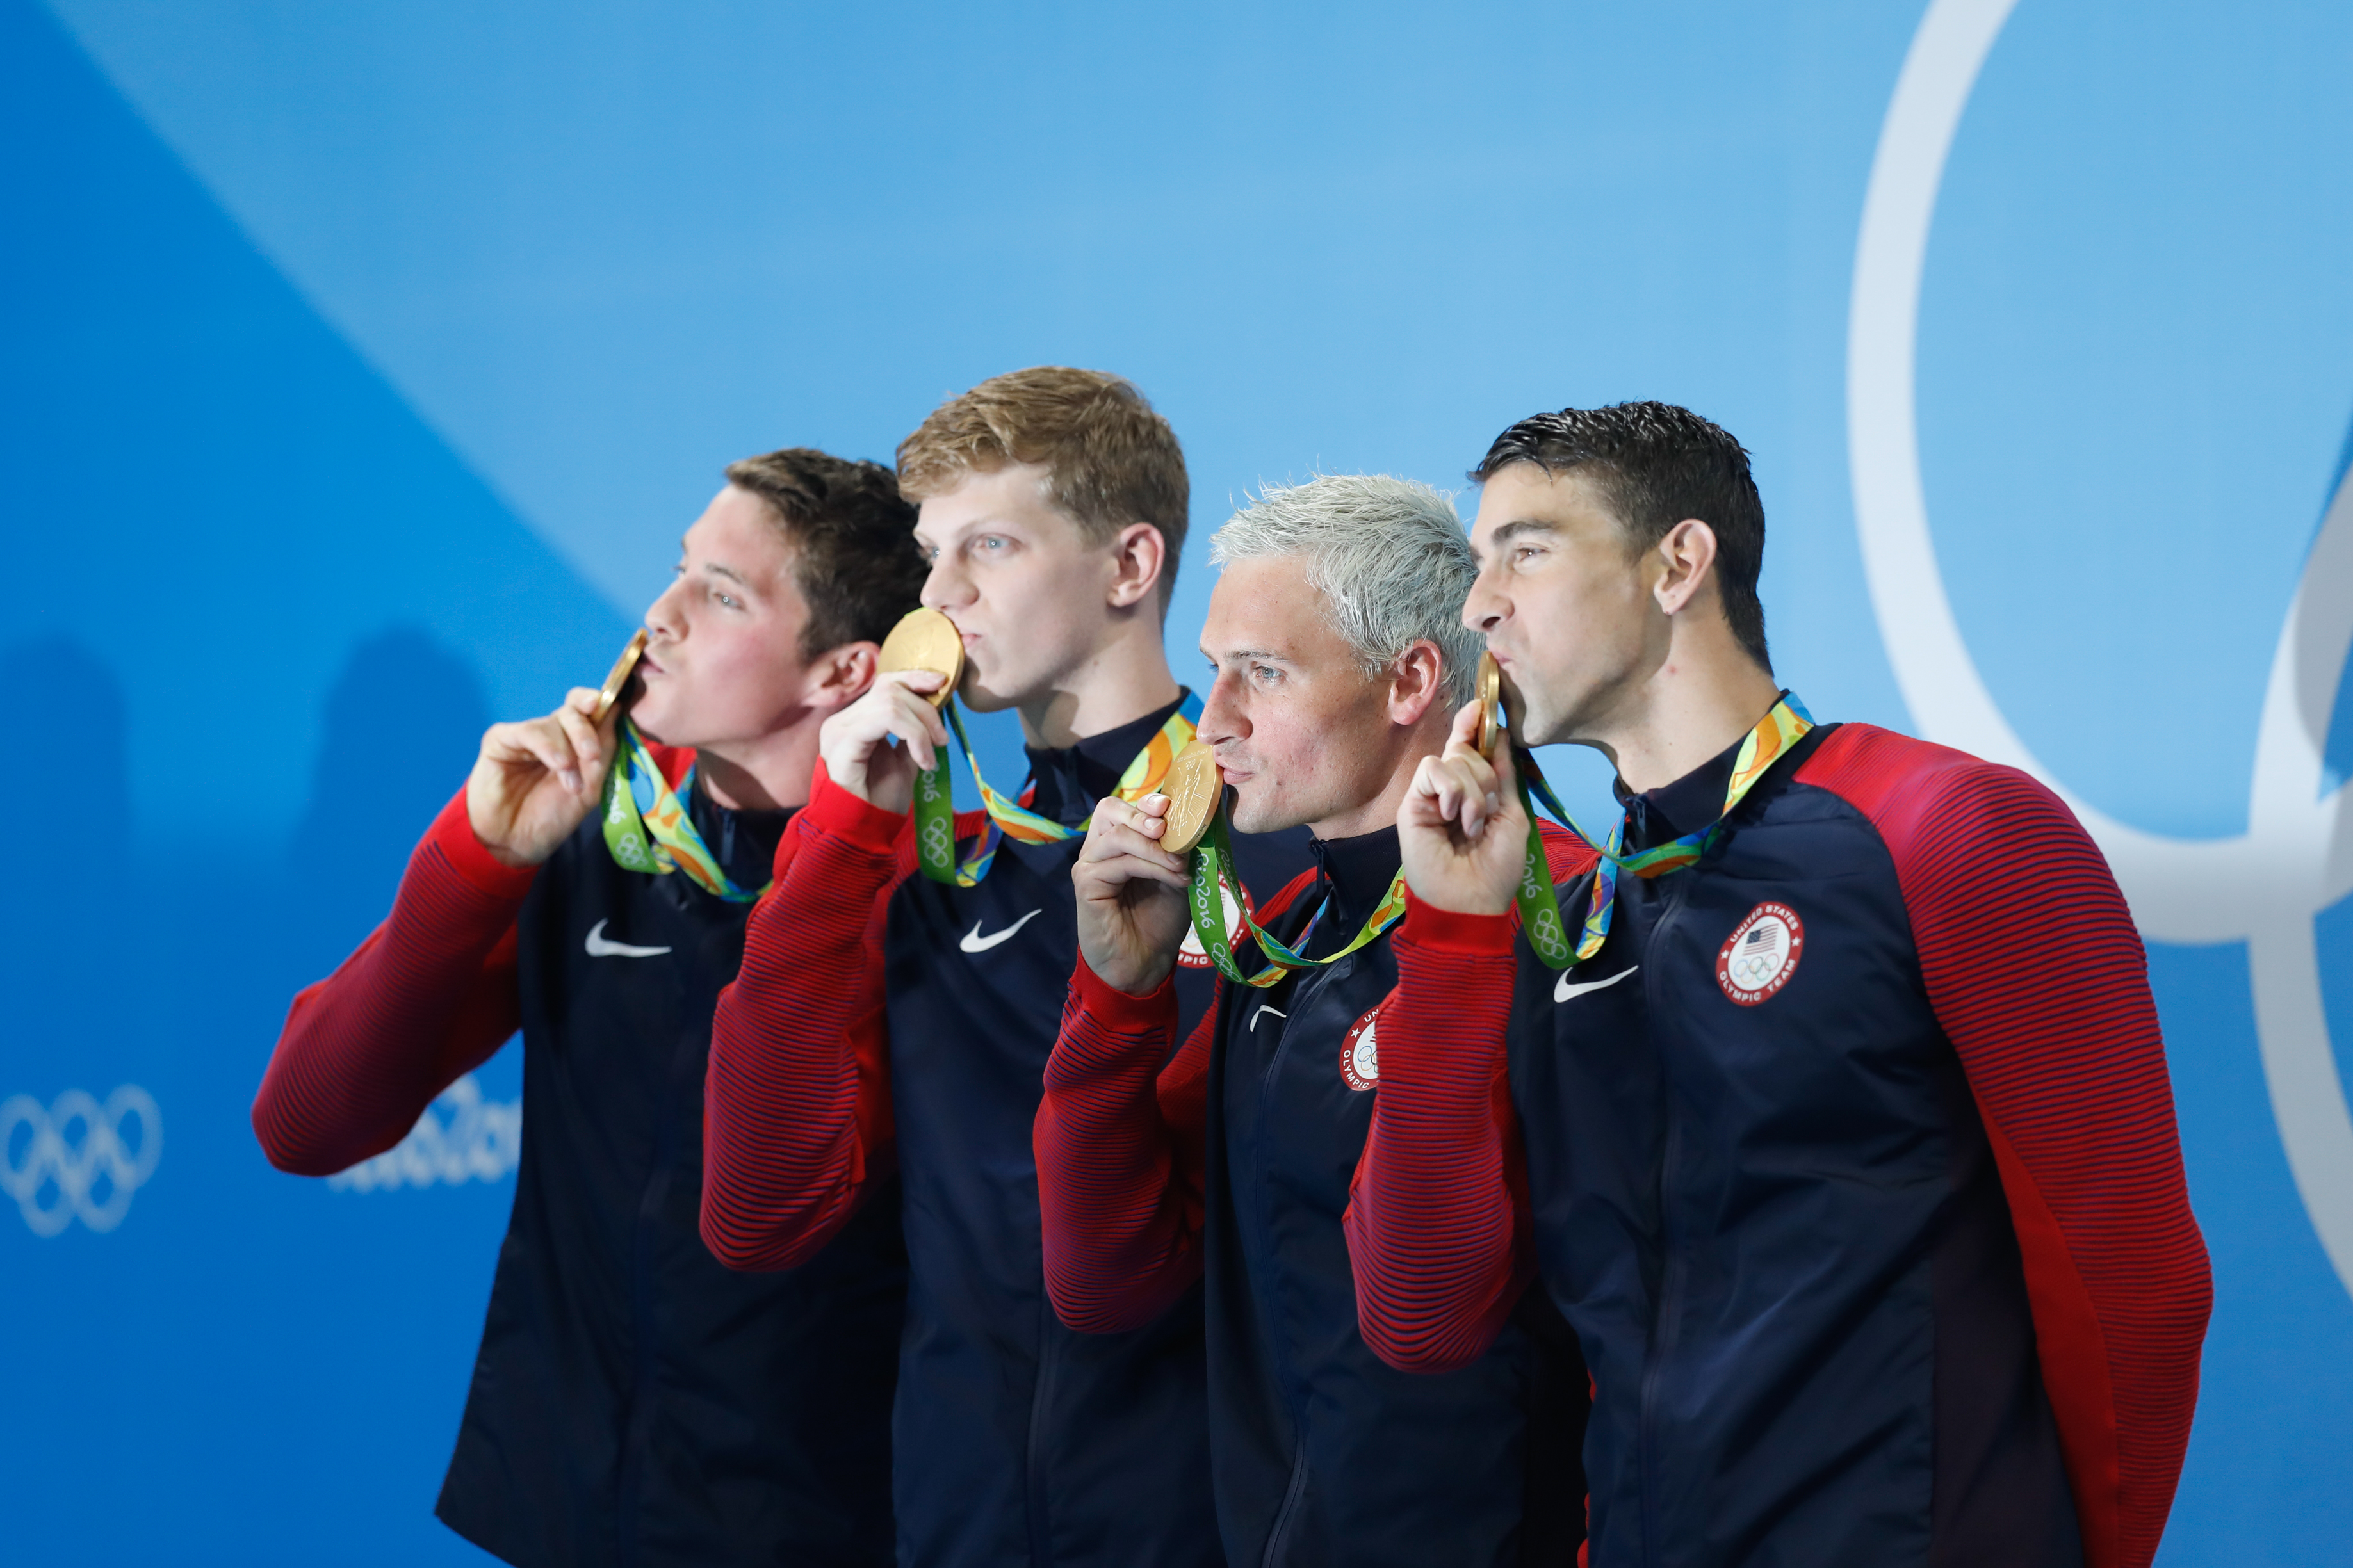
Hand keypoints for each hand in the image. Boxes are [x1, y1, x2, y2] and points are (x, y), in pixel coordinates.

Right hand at [467, 688, 622, 867]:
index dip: (603, 702)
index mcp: (574, 741)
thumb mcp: (590, 786)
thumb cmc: (553, 816)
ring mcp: (526, 735)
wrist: (516, 842)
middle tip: (592, 756)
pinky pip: (529, 731)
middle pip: (574, 711)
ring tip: (571, 783)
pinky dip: (549, 747)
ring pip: (554, 722)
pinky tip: (558, 765)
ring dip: (568, 753)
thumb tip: (617, 709)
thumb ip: (605, 750)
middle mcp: (552, 733)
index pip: (590, 709)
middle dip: (587, 731)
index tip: (616, 704)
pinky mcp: (500, 739)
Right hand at [817, 670, 950, 814]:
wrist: (862, 832)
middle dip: (925, 709)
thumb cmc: (879, 800)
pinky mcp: (843, 741)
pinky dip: (913, 736)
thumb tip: (935, 706)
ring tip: (931, 755)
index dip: (914, 678)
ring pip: (890, 702)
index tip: (943, 685)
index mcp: (855, 721)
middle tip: (942, 739)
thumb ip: (913, 732)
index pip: (885, 683)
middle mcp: (842, 720)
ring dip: (921, 727)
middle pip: (890, 688)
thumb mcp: (904, 759)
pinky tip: (922, 761)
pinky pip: (886, 719)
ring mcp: (839, 729)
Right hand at [1072, 794, 1194, 994]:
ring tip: (1180, 865)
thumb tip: (1196, 818)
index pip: (1128, 806)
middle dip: (1143, 813)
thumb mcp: (1177, 874)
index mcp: (1120, 841)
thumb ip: (1179, 847)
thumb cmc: (1160, 919)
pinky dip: (1150, 866)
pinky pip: (1119, 862)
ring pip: (1117, 834)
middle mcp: (1100, 848)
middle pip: (1110, 808)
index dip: (1149, 800)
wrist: (1146, 962)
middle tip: (1168, 829)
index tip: (1175, 806)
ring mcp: (1090, 864)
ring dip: (1155, 847)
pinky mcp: (1085, 883)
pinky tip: (1174, 879)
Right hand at [1397, 699, 1528, 916]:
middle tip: (1486, 813)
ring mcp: (1430, 795)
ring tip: (1471, 824)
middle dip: (1485, 777)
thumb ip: (1504, 775)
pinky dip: (1448, 788)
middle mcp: (1452, 788)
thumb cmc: (1496, 866)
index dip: (1476, 725)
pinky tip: (1451, 815)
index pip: (1472, 746)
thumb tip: (1499, 732)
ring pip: (1450, 758)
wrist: (1470, 900)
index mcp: (1476, 790)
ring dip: (1471, 790)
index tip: (1484, 706)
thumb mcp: (1511, 815)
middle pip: (1466, 749)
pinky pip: (1432, 769)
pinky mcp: (1413, 802)